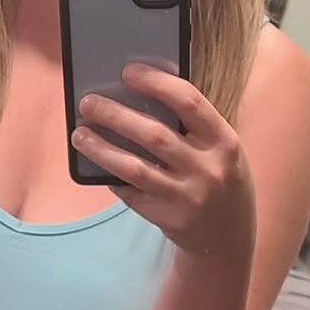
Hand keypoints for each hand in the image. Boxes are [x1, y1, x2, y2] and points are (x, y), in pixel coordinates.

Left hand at [72, 64, 255, 259]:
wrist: (229, 238)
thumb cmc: (220, 180)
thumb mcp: (220, 150)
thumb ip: (192, 127)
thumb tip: (138, 95)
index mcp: (224, 141)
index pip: (189, 102)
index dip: (157, 83)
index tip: (128, 71)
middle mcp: (208, 168)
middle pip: (154, 134)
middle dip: (116, 115)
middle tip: (88, 102)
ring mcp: (188, 196)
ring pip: (134, 168)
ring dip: (102, 148)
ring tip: (79, 134)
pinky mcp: (168, 218)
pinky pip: (131, 193)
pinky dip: (111, 176)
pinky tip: (96, 165)